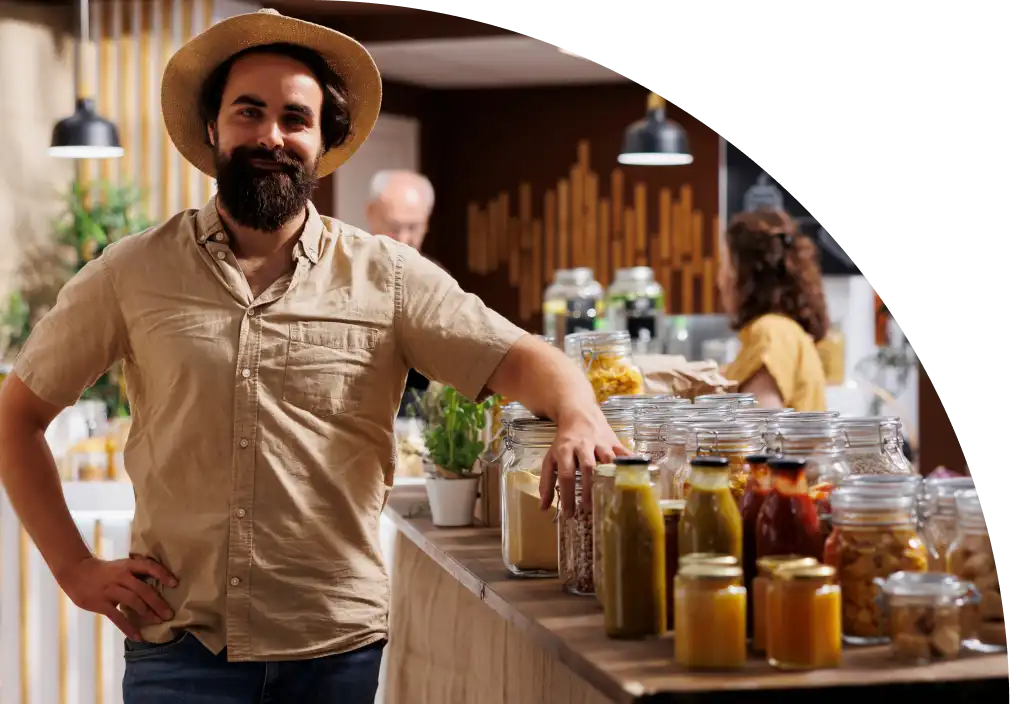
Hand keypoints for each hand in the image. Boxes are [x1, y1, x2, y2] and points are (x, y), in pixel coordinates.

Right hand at [58, 556, 177, 639]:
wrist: (77, 573)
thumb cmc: (105, 571)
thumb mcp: (121, 566)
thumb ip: (136, 574)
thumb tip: (159, 585)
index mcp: (128, 565)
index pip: (149, 566)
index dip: (162, 574)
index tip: (175, 584)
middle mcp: (121, 576)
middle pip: (143, 589)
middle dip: (158, 603)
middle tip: (169, 614)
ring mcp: (111, 590)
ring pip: (133, 602)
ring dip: (147, 613)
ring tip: (158, 622)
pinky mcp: (102, 604)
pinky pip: (117, 617)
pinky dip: (129, 628)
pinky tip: (138, 636)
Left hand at [539, 406, 630, 515]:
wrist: (579, 413)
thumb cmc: (564, 441)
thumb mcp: (551, 458)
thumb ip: (546, 482)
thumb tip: (543, 507)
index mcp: (565, 449)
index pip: (565, 475)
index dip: (567, 496)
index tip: (569, 514)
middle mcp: (583, 445)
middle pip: (588, 467)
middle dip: (589, 488)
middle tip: (589, 508)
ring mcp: (600, 442)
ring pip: (607, 460)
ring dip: (609, 478)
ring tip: (609, 497)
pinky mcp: (614, 440)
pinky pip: (624, 453)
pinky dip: (630, 464)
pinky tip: (634, 476)